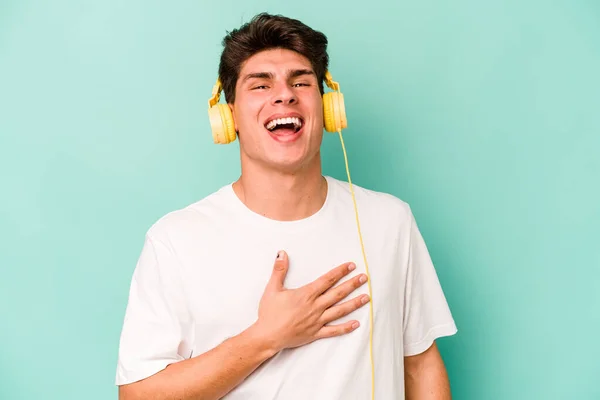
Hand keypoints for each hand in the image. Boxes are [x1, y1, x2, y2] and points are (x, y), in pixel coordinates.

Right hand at [252, 250, 369, 352]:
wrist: (267, 336)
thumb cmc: (269, 313)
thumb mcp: (272, 288)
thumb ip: (279, 270)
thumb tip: (282, 253)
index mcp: (306, 294)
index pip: (327, 280)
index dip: (340, 272)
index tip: (351, 266)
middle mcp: (315, 306)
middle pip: (337, 293)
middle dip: (352, 284)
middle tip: (364, 278)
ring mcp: (317, 321)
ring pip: (339, 310)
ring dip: (354, 303)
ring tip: (366, 297)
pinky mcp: (316, 333)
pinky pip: (334, 330)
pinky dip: (345, 327)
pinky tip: (356, 324)